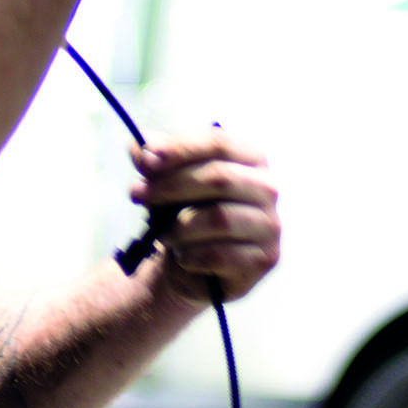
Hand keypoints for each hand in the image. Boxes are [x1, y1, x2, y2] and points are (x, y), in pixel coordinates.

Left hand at [130, 128, 280, 305]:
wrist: (193, 265)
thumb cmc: (184, 212)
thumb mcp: (165, 181)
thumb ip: (153, 160)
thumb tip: (139, 147)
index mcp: (250, 158)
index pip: (218, 143)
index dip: (180, 148)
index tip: (146, 158)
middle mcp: (267, 188)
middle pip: (219, 178)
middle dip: (172, 185)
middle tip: (136, 194)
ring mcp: (270, 224)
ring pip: (219, 218)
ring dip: (180, 227)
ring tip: (164, 235)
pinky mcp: (266, 257)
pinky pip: (221, 254)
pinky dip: (191, 255)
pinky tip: (182, 256)